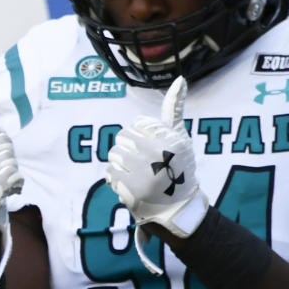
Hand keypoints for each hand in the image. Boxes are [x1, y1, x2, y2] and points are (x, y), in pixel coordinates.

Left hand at [105, 76, 207, 273]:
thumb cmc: (176, 168)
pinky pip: (108, 172)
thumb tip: (180, 80)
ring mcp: (145, 172)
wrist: (177, 209)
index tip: (153, 152)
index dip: (140, 138)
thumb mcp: (179, 137)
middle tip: (144, 165)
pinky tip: (131, 185)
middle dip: (129, 150)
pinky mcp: (131, 189)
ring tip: (137, 175)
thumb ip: (174, 110)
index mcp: (172, 139)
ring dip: (120, 165)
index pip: (136, 125)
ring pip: (113, 154)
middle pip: (122, 138)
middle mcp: (160, 154)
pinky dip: (115, 179)